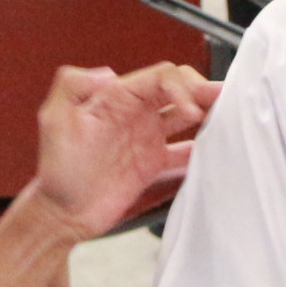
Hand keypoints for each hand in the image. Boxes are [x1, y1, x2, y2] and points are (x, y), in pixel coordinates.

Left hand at [31, 63, 215, 240]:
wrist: (62, 213)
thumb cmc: (57, 168)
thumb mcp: (54, 120)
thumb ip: (71, 86)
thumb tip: (108, 73)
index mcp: (117, 98)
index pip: (160, 77)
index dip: (181, 85)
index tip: (190, 108)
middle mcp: (136, 113)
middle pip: (179, 90)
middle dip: (204, 91)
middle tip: (226, 101)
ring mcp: (147, 138)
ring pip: (186, 116)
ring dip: (208, 113)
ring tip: (231, 117)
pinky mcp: (152, 164)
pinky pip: (183, 152)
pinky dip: (201, 149)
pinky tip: (217, 150)